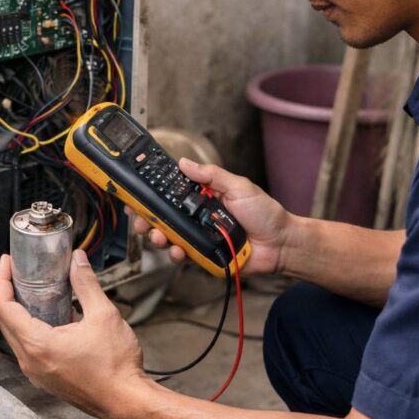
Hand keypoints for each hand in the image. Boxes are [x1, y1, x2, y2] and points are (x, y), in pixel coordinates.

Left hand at [0, 249, 147, 418]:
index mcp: (37, 345)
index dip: (1, 280)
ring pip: (16, 335)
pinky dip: (32, 328)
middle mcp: (30, 362)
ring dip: (20, 311)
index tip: (6, 262)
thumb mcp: (103, 315)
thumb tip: (77, 261)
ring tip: (33, 290)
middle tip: (18, 272)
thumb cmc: (116, 368)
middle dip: (8, 292)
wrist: (127, 402)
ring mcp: (37, 373)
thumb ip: (86, 284)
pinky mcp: (47, 378)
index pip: (3, 307)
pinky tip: (52, 316)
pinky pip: (29, 348)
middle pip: (5, 321)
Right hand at [129, 157, 291, 275]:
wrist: (280, 244)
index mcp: (204, 197)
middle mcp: (198, 217)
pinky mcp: (204, 256)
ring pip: (169, 237)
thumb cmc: (265, 213)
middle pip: (164, 216)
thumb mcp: (239, 187)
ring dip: (157, 236)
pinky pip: (183, 255)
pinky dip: (175, 253)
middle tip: (139, 219)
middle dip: (147, 218)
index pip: (173, 193)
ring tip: (157, 236)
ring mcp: (199, 237)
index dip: (154, 194)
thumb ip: (211, 175)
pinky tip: (176, 251)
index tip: (137, 193)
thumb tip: (185, 163)